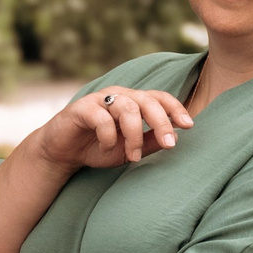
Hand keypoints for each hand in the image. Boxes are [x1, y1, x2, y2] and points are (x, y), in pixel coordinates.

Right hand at [30, 86, 191, 169]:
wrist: (63, 153)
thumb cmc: (98, 148)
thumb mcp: (129, 150)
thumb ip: (149, 143)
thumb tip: (175, 140)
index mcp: (133, 102)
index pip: (159, 97)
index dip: (175, 109)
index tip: (188, 125)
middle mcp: (119, 96)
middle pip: (147, 100)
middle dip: (161, 122)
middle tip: (169, 144)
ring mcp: (99, 100)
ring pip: (127, 108)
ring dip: (134, 135)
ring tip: (133, 156)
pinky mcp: (81, 108)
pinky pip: (102, 118)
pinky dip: (108, 136)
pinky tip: (106, 148)